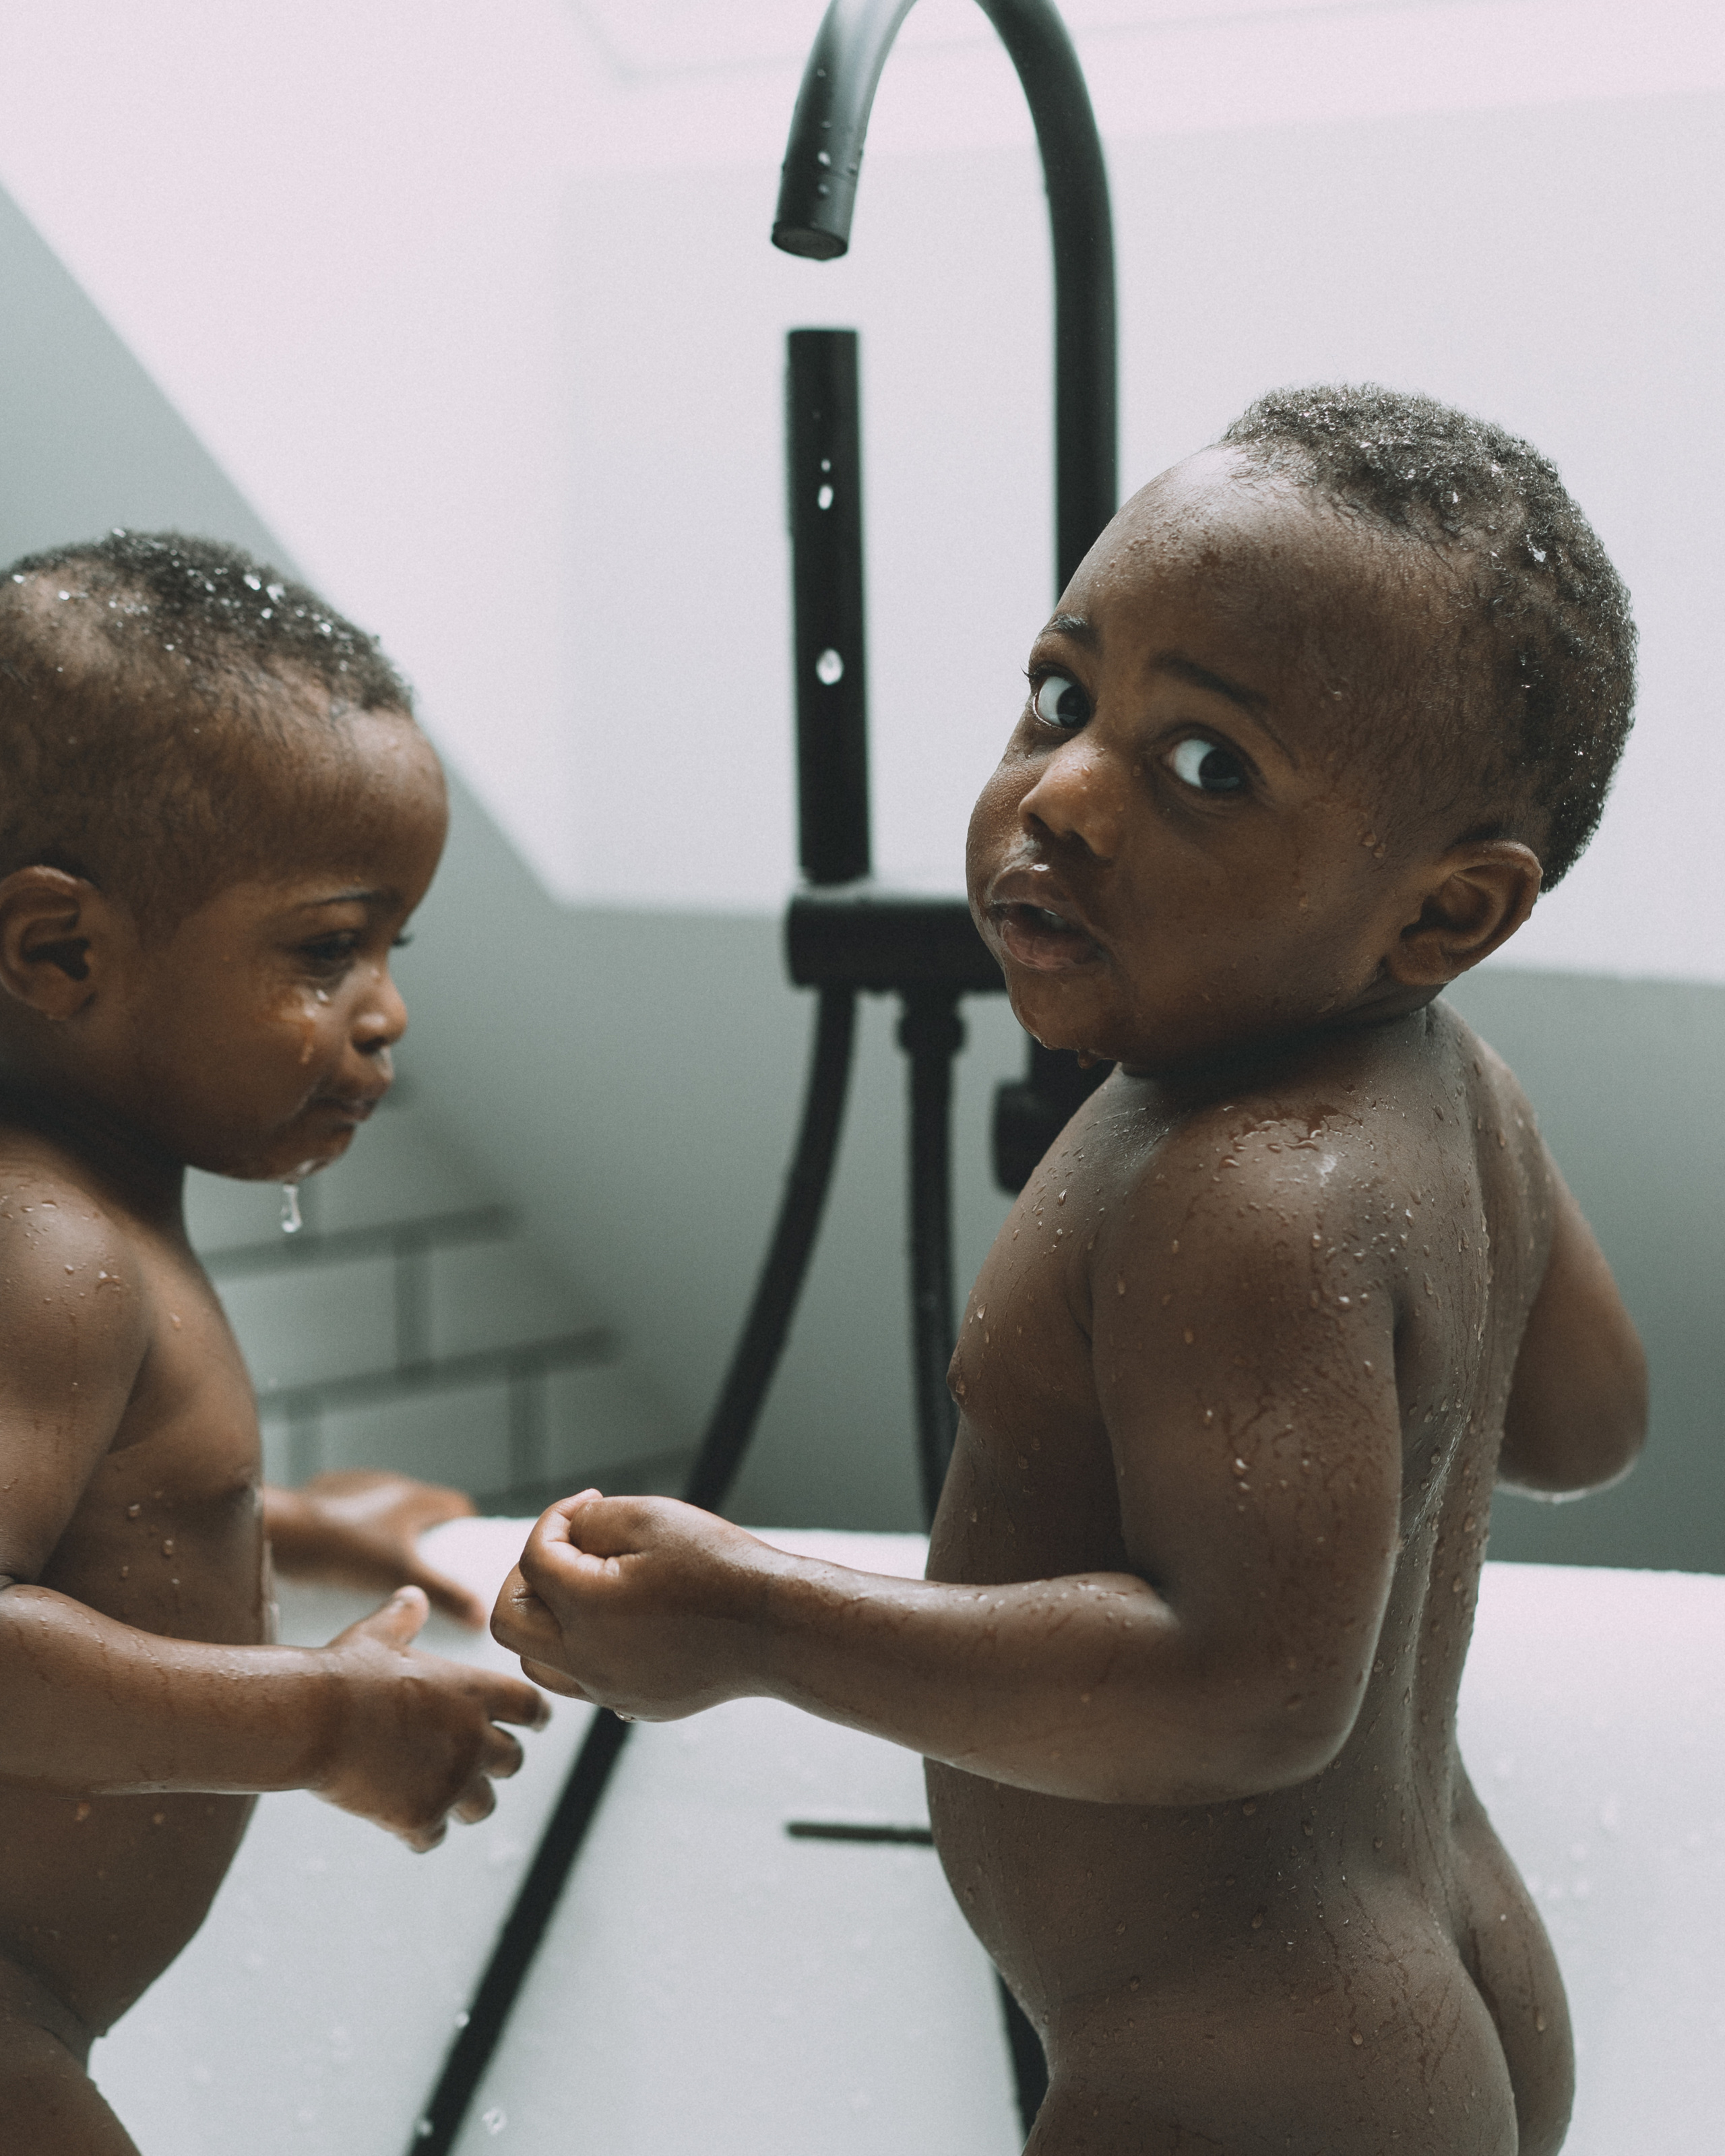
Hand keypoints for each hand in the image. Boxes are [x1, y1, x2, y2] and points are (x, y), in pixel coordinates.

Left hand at [264, 1471, 486, 1626]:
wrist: (286, 1532)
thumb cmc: (349, 1551)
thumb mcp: (403, 1574)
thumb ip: (445, 1594)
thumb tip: (482, 1616)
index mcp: (415, 1496)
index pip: (457, 1506)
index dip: (466, 1530)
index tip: (465, 1556)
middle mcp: (390, 1483)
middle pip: (423, 1509)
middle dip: (428, 1535)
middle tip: (427, 1568)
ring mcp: (357, 1487)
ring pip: (387, 1510)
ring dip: (392, 1532)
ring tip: (385, 1567)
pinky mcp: (327, 1494)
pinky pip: (354, 1512)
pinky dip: (359, 1531)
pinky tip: (348, 1557)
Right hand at [312, 1587, 548, 1850]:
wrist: (312, 1719)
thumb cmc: (345, 1673)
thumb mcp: (379, 1634)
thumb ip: (405, 1618)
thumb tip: (413, 1596)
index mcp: (475, 1691)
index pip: (533, 1708)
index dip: (535, 1716)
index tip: (536, 1724)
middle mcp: (474, 1738)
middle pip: (513, 1761)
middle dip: (498, 1763)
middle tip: (477, 1763)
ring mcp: (451, 1781)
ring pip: (483, 1806)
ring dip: (464, 1802)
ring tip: (441, 1795)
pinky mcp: (421, 1815)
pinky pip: (435, 1837)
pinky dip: (422, 1831)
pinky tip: (402, 1820)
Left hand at [490, 1491, 775, 1720]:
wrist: (775, 1626)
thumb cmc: (719, 1566)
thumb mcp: (649, 1518)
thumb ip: (588, 1520)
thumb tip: (563, 1533)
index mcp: (585, 1608)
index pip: (532, 1559)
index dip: (554, 1520)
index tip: (588, 1504)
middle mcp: (586, 1658)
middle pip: (510, 1622)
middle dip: (526, 1578)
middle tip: (566, 1552)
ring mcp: (608, 1689)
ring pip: (538, 1662)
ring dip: (546, 1622)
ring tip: (585, 1588)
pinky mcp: (633, 1704)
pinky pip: (582, 1681)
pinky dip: (581, 1650)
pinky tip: (620, 1620)